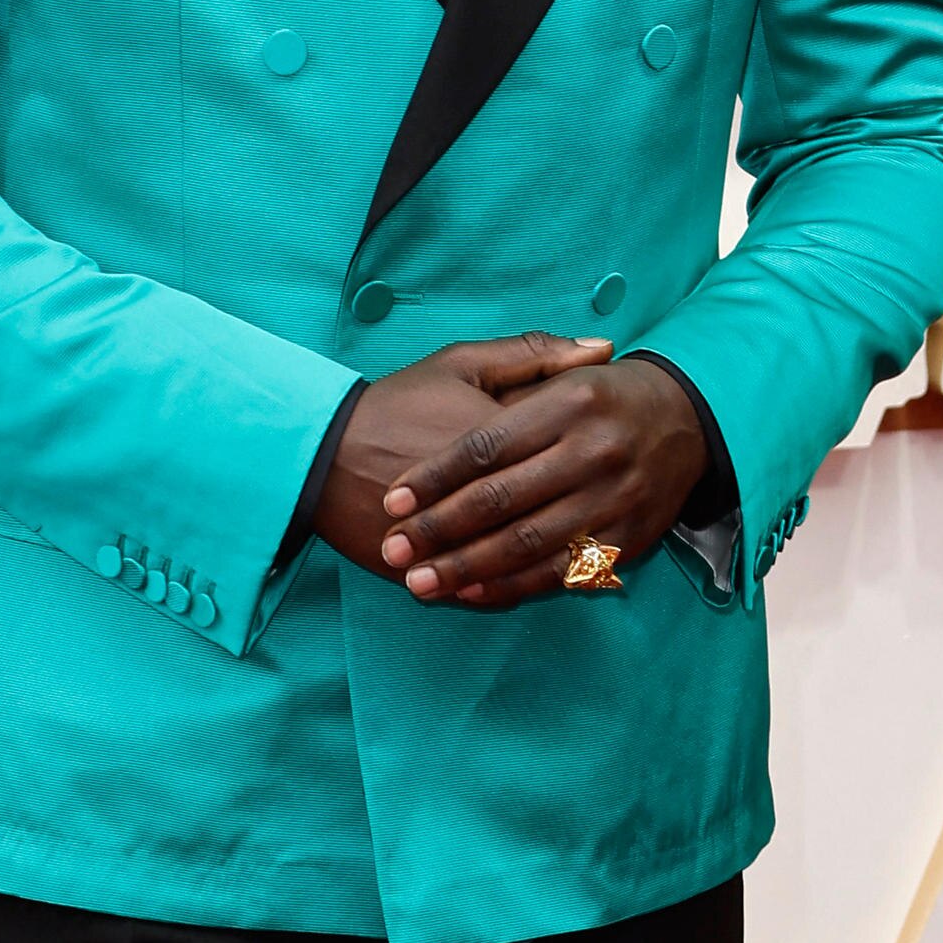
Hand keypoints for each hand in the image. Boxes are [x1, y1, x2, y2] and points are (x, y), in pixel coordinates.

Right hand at [319, 338, 610, 576]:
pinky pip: (487, 592)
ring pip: (527, 562)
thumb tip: (606, 349)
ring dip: (565, 561)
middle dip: (591, 514)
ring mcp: (459, 539)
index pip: (571, 453)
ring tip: (590, 562)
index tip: (619, 455)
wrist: (320, 453)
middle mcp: (486, 491)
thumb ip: (535, 354)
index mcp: (501, 434)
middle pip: (558, 513)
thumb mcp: (462, 363)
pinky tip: (539, 585)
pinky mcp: (436, 568)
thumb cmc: (397, 403)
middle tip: (622, 507)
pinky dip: (515, 593)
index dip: (598, 457)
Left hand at [382, 350, 707, 610]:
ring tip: (420, 581)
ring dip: (467, 567)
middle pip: (501, 500)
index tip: (393, 500)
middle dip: (439, 529)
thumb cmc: (606, 394)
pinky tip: (473, 593)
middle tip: (395, 549)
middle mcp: (593, 451)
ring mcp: (613, 499)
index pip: (486, 446)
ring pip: (527, 542)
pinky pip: (562, 570)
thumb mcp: (565, 368)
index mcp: (568, 402)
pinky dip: (514, 585)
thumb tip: (457, 391)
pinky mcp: (628, 538)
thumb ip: (513, 367)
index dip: (435, 476)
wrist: (689, 419)